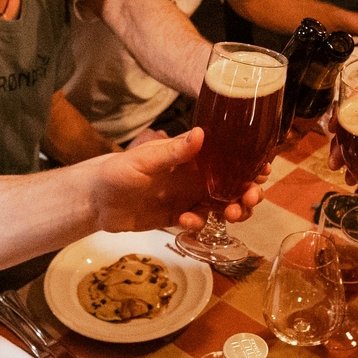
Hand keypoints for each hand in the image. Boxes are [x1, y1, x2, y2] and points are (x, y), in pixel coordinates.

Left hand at [89, 128, 261, 228]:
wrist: (94, 202)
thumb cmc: (116, 171)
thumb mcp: (144, 160)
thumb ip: (173, 151)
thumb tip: (201, 134)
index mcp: (190, 156)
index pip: (229, 155)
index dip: (250, 162)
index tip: (263, 170)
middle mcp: (194, 175)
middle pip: (233, 182)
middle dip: (248, 191)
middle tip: (250, 199)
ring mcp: (188, 197)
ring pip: (222, 204)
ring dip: (232, 210)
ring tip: (230, 216)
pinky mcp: (178, 217)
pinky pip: (200, 221)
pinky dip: (200, 223)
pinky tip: (188, 222)